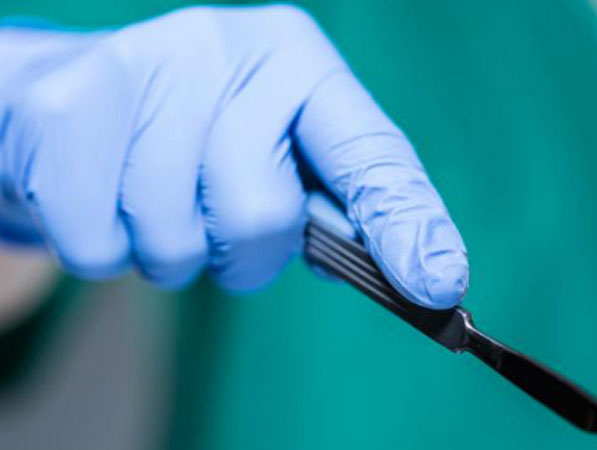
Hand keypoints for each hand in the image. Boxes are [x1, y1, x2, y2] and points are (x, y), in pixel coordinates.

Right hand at [0, 6, 467, 307]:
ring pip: (177, 242)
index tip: (435, 285)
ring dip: (172, 250)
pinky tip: (105, 198)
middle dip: (239, 251)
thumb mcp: (274, 155)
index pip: (367, 152)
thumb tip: (424, 274)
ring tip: (154, 200)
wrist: (75, 103)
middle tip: (213, 218)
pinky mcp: (68, 110)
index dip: (404, 222)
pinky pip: (102, 249)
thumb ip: (339, 206)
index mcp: (296, 61)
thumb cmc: (193, 139)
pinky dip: (108, 249)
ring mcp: (143, 69)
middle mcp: (225, 49)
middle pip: (260, 217)